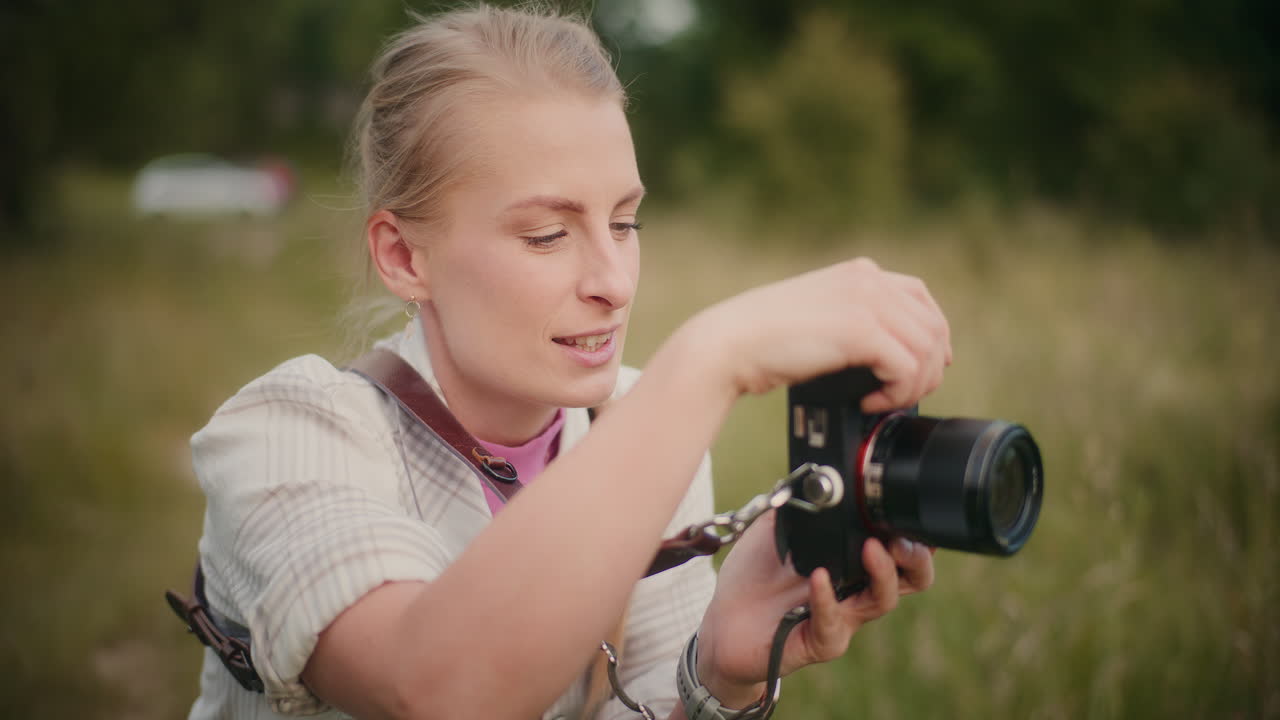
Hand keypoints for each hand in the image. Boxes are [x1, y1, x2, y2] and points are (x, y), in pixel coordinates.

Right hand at [688, 258, 950, 411]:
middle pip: (933, 327)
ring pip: (927, 350)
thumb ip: (855, 323)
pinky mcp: (861, 329)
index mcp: (859, 273)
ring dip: (912, 386)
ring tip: (882, 401)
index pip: (920, 297)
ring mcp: (867, 301)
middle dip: (928, 369)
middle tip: (901, 396)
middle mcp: (869, 280)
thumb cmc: (762, 342)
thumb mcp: (819, 320)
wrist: (729, 344)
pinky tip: (868, 401)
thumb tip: (890, 356)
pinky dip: (895, 394)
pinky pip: (908, 368)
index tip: (925, 367)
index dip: (933, 335)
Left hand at [693, 513, 934, 707]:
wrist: (722, 622)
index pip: (900, 549)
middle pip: (913, 578)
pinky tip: (819, 577)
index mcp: (853, 561)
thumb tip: (811, 475)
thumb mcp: (773, 528)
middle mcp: (856, 590)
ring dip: (882, 572)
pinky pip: (834, 624)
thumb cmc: (755, 577)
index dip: (915, 534)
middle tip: (899, 538)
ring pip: (883, 600)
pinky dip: (827, 599)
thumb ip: (796, 505)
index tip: (906, 508)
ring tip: (870, 548)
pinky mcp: (821, 642)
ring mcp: (843, 618)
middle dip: (915, 557)